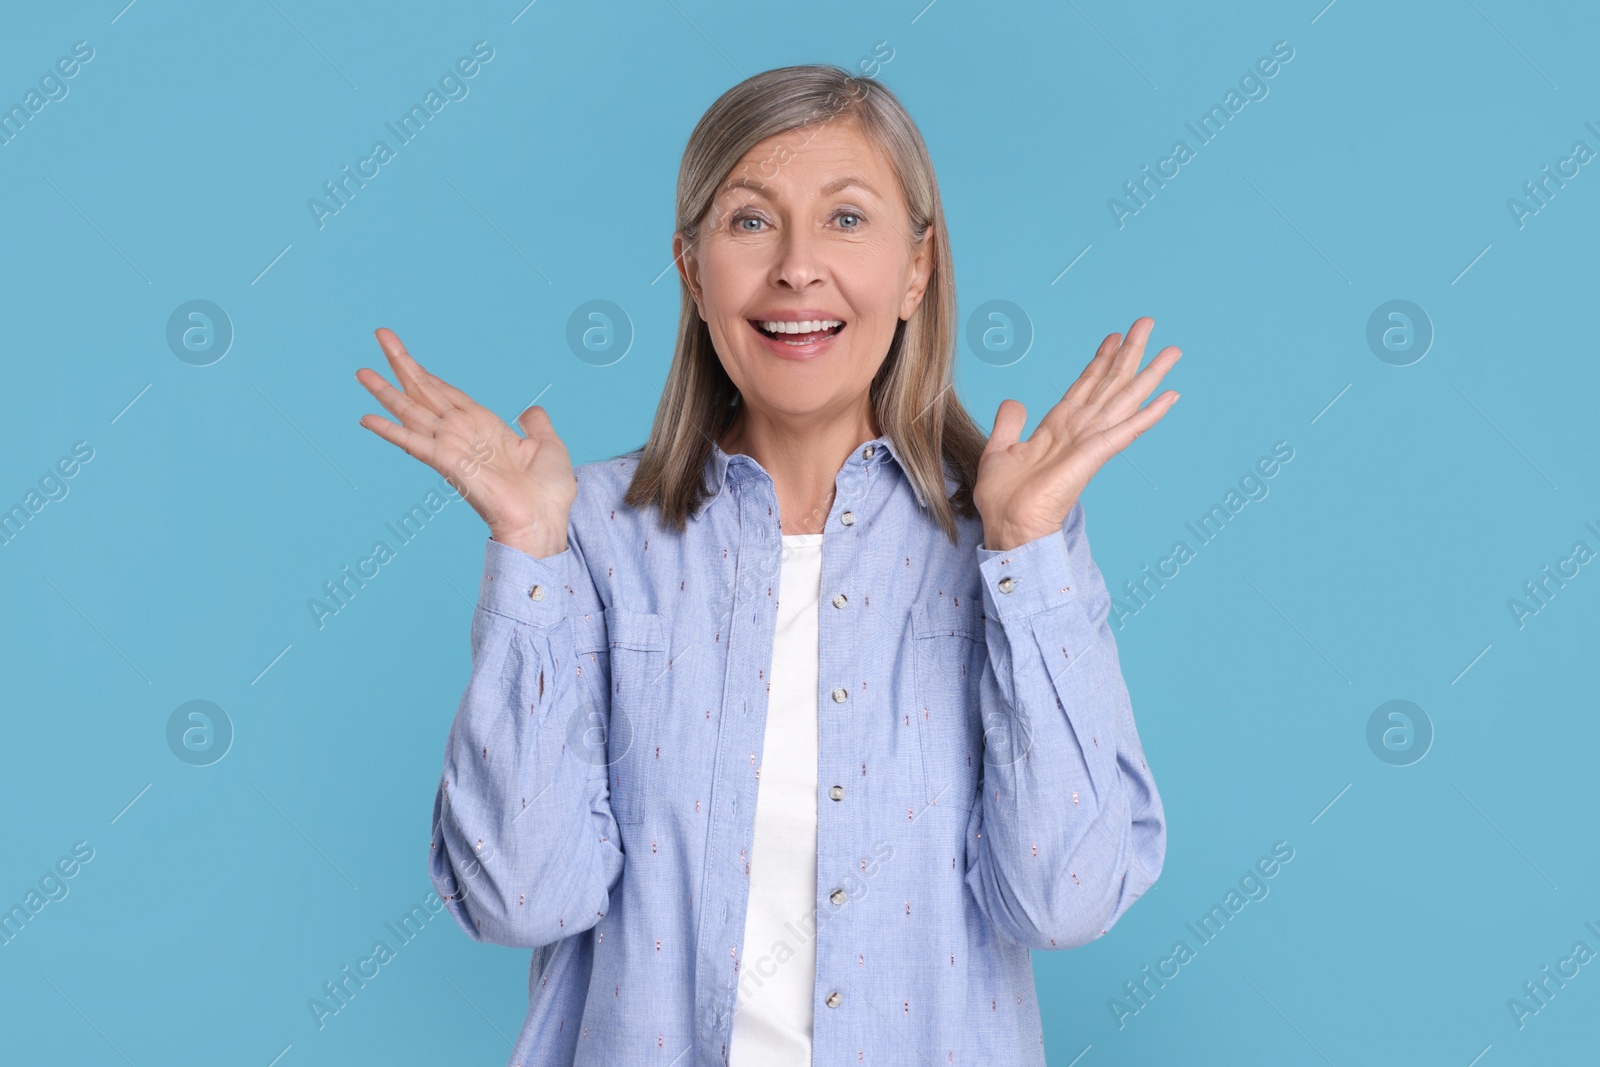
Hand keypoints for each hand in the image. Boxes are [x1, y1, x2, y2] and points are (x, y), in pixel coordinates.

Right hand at [355, 328, 576, 556]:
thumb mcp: (548, 446)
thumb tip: (531, 410)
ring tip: (361, 371)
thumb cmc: (549, 494)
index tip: (405, 354)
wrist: (545, 523)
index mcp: (485, 428)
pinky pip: (414, 444)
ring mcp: (453, 449)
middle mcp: (463, 435)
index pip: (447, 393)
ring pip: (412, 411)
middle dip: (401, 364)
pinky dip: (390, 431)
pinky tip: (366, 419)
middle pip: (424, 392)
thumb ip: (537, 425)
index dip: (426, 372)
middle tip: (380, 334)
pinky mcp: (449, 464)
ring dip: (386, 391)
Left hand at [974, 316, 1179, 551]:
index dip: (1099, 360)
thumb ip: (1009, 424)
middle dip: (1129, 354)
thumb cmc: (1003, 499)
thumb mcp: (1000, 450)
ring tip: (1172, 351)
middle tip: (1147, 323)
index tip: (1114, 336)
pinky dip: (1149, 414)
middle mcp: (1079, 431)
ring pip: (1124, 400)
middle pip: (1110, 384)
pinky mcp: (1094, 457)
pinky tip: (1171, 396)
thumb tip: (1014, 401)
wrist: (1008, 527)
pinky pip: (1126, 431)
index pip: (1084, 386)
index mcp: (1058, 428)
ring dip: (1149, 375)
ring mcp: (1090, 443)